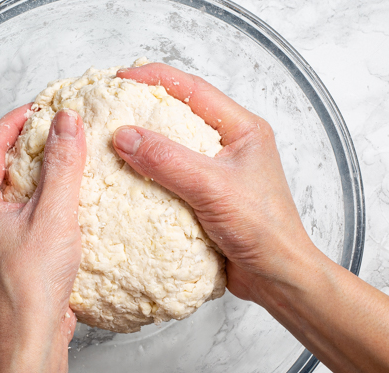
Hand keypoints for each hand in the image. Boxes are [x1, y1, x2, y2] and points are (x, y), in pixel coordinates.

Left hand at [0, 106, 82, 348]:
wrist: (31, 341)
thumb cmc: (32, 285)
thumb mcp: (53, 216)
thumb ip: (62, 166)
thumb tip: (67, 123)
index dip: (14, 121)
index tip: (40, 107)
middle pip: (0, 171)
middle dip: (29, 148)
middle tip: (59, 133)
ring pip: (14, 198)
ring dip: (38, 179)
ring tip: (68, 167)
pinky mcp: (10, 262)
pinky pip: (25, 222)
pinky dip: (44, 207)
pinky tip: (69, 210)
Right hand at [112, 63, 315, 302]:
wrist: (276, 276)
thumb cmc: (264, 230)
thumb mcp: (213, 188)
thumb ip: (169, 160)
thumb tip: (125, 136)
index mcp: (242, 130)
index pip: (194, 90)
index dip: (156, 79)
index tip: (121, 80)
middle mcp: (229, 146)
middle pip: (181, 114)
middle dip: (145, 108)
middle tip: (111, 107)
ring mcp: (216, 172)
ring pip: (173, 147)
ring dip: (145, 143)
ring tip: (112, 141)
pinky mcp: (205, 197)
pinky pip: (170, 177)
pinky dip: (149, 175)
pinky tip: (127, 179)